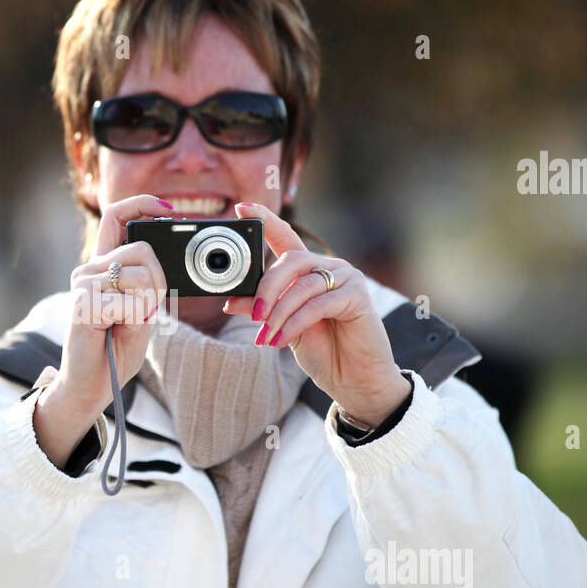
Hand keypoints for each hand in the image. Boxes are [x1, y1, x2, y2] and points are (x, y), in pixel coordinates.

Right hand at [33, 195, 171, 466]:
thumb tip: (161, 262)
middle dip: (158, 282)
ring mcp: (83, 285)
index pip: (116, 217)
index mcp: (103, 266)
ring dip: (147, 306)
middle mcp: (89, 269)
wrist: (90, 386)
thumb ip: (148, 285)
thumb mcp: (141, 310)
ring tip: (127, 324)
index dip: (141, 204)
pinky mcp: (83, 304)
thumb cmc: (114, 349)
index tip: (167, 208)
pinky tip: (116, 332)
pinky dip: (134, 321)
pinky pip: (130, 303)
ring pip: (140, 277)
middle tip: (145, 311)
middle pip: (142, 249)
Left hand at [221, 202, 410, 427]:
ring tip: (265, 337)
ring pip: (301, 286)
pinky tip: (279, 340)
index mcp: (308, 270)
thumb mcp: (281, 328)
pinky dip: (293, 323)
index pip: (285, 236)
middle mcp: (328, 267)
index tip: (243, 207)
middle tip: (254, 314)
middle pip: (290, 260)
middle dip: (266, 287)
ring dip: (278, 314)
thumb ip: (261, 309)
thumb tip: (229, 301)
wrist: (354, 380)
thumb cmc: (322, 350)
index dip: (265, 220)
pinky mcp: (357, 296)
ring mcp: (346, 278)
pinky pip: (317, 304)